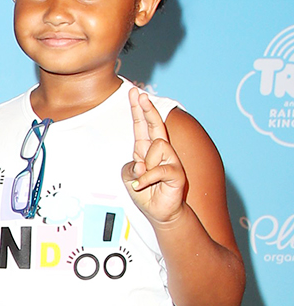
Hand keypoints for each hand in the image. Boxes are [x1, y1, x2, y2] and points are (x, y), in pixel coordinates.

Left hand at [122, 87, 187, 224]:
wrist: (160, 212)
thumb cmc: (145, 193)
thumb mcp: (129, 178)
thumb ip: (129, 167)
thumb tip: (139, 163)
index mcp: (146, 150)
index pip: (142, 126)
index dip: (138, 110)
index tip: (135, 94)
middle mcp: (160, 151)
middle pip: (155, 124)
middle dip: (148, 108)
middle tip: (141, 95)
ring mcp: (170, 159)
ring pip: (157, 145)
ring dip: (146, 162)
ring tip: (144, 177)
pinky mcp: (176, 172)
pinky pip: (158, 168)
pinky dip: (147, 178)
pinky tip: (142, 185)